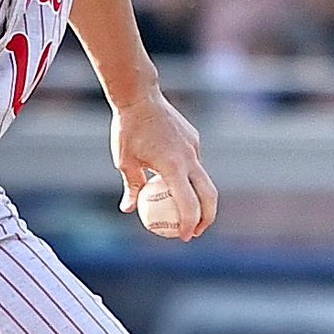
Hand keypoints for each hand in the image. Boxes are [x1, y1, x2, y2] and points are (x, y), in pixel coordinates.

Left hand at [113, 92, 217, 241]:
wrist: (140, 96)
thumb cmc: (128, 130)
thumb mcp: (124, 162)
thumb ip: (132, 187)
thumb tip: (128, 209)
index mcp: (173, 166)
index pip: (188, 204)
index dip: (189, 224)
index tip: (184, 237)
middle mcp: (189, 158)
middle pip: (209, 194)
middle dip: (207, 217)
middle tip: (196, 231)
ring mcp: (194, 147)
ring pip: (204, 178)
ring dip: (199, 197)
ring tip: (188, 211)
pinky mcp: (193, 138)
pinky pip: (194, 162)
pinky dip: (189, 175)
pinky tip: (176, 179)